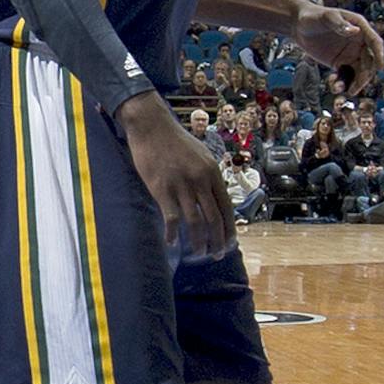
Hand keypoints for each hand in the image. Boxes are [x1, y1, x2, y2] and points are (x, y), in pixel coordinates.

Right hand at [121, 96, 234, 258]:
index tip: (230, 242)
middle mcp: (200, 180)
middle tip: (217, 255)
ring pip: (195, 221)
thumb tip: (213, 198)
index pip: (226, 206)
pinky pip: (171, 218)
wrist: (152, 127)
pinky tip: (171, 243)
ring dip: (198, 241)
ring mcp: (181, 185)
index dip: (229, 227)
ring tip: (198, 254)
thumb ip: (207, 176)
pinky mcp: (162, 189)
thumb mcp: (201, 156)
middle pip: (214, 217)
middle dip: (218, 240)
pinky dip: (173, 233)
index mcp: (212, 172)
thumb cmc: (175, 142)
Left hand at [296, 2, 383, 91]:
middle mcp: (359, 42)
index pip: (375, 42)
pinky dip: (342, 83)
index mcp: (360, 28)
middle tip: (354, 88)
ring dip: (354, 83)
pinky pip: (346, 76)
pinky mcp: (340, 63)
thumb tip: (356, 31)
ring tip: (339, 89)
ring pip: (360, 72)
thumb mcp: (327, 18)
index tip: (381, 68)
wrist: (299, 26)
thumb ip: (340, 24)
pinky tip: (333, 86)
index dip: (380, 55)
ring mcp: (350, 54)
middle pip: (369, 62)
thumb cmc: (314, 17)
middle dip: (364, 76)